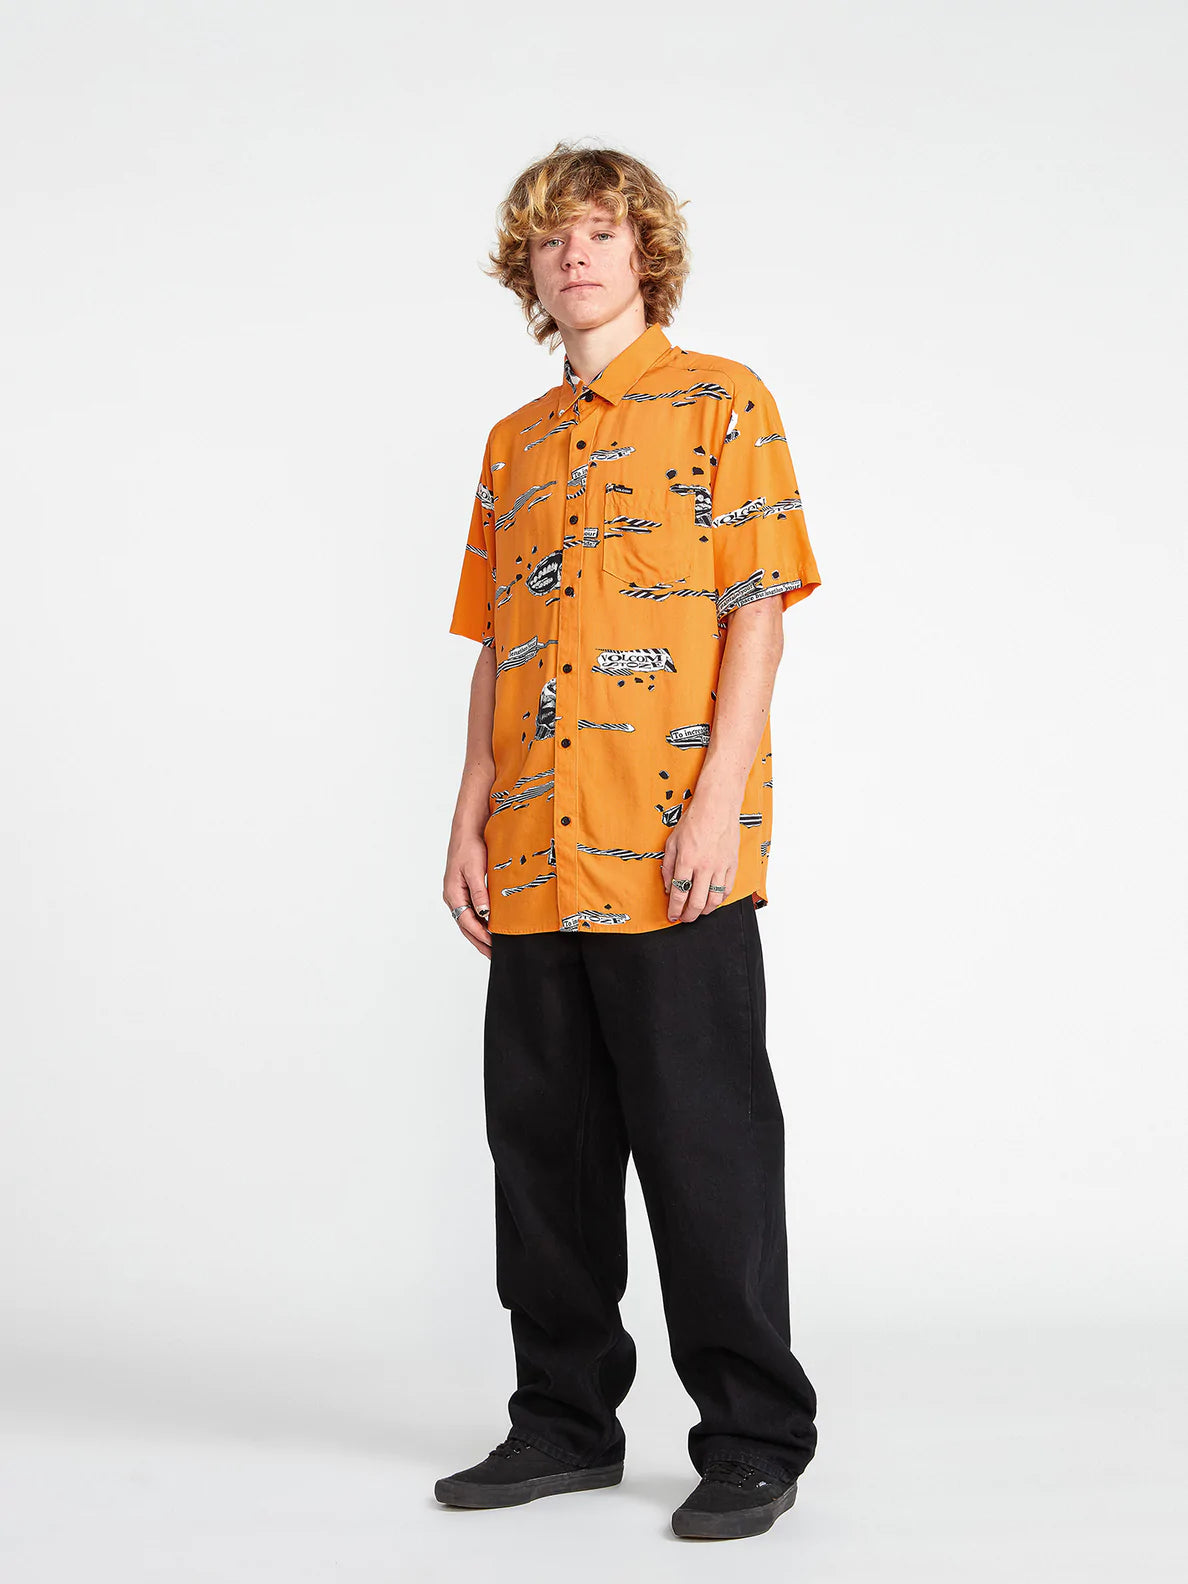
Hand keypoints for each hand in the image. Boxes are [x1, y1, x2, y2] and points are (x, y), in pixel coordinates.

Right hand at [444, 831, 492, 957]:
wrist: (467, 830)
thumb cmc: (469, 846)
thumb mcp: (475, 870)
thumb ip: (479, 893)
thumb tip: (484, 915)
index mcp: (453, 893)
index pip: (467, 922)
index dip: (481, 935)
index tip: (493, 945)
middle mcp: (453, 896)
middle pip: (465, 926)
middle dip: (479, 942)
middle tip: (493, 955)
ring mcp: (457, 894)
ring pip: (467, 921)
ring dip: (478, 935)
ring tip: (491, 947)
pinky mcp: (463, 890)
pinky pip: (470, 911)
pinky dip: (478, 923)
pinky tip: (487, 927)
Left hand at [661, 794, 740, 921]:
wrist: (717, 806)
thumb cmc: (694, 820)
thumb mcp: (672, 842)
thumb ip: (668, 866)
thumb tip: (668, 887)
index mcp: (687, 860)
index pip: (679, 894)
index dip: (674, 909)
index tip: (672, 915)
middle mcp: (704, 866)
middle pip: (697, 902)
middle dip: (688, 916)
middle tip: (684, 918)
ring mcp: (720, 866)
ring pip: (714, 900)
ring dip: (704, 911)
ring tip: (698, 912)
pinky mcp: (732, 864)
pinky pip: (727, 889)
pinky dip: (720, 899)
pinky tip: (713, 900)